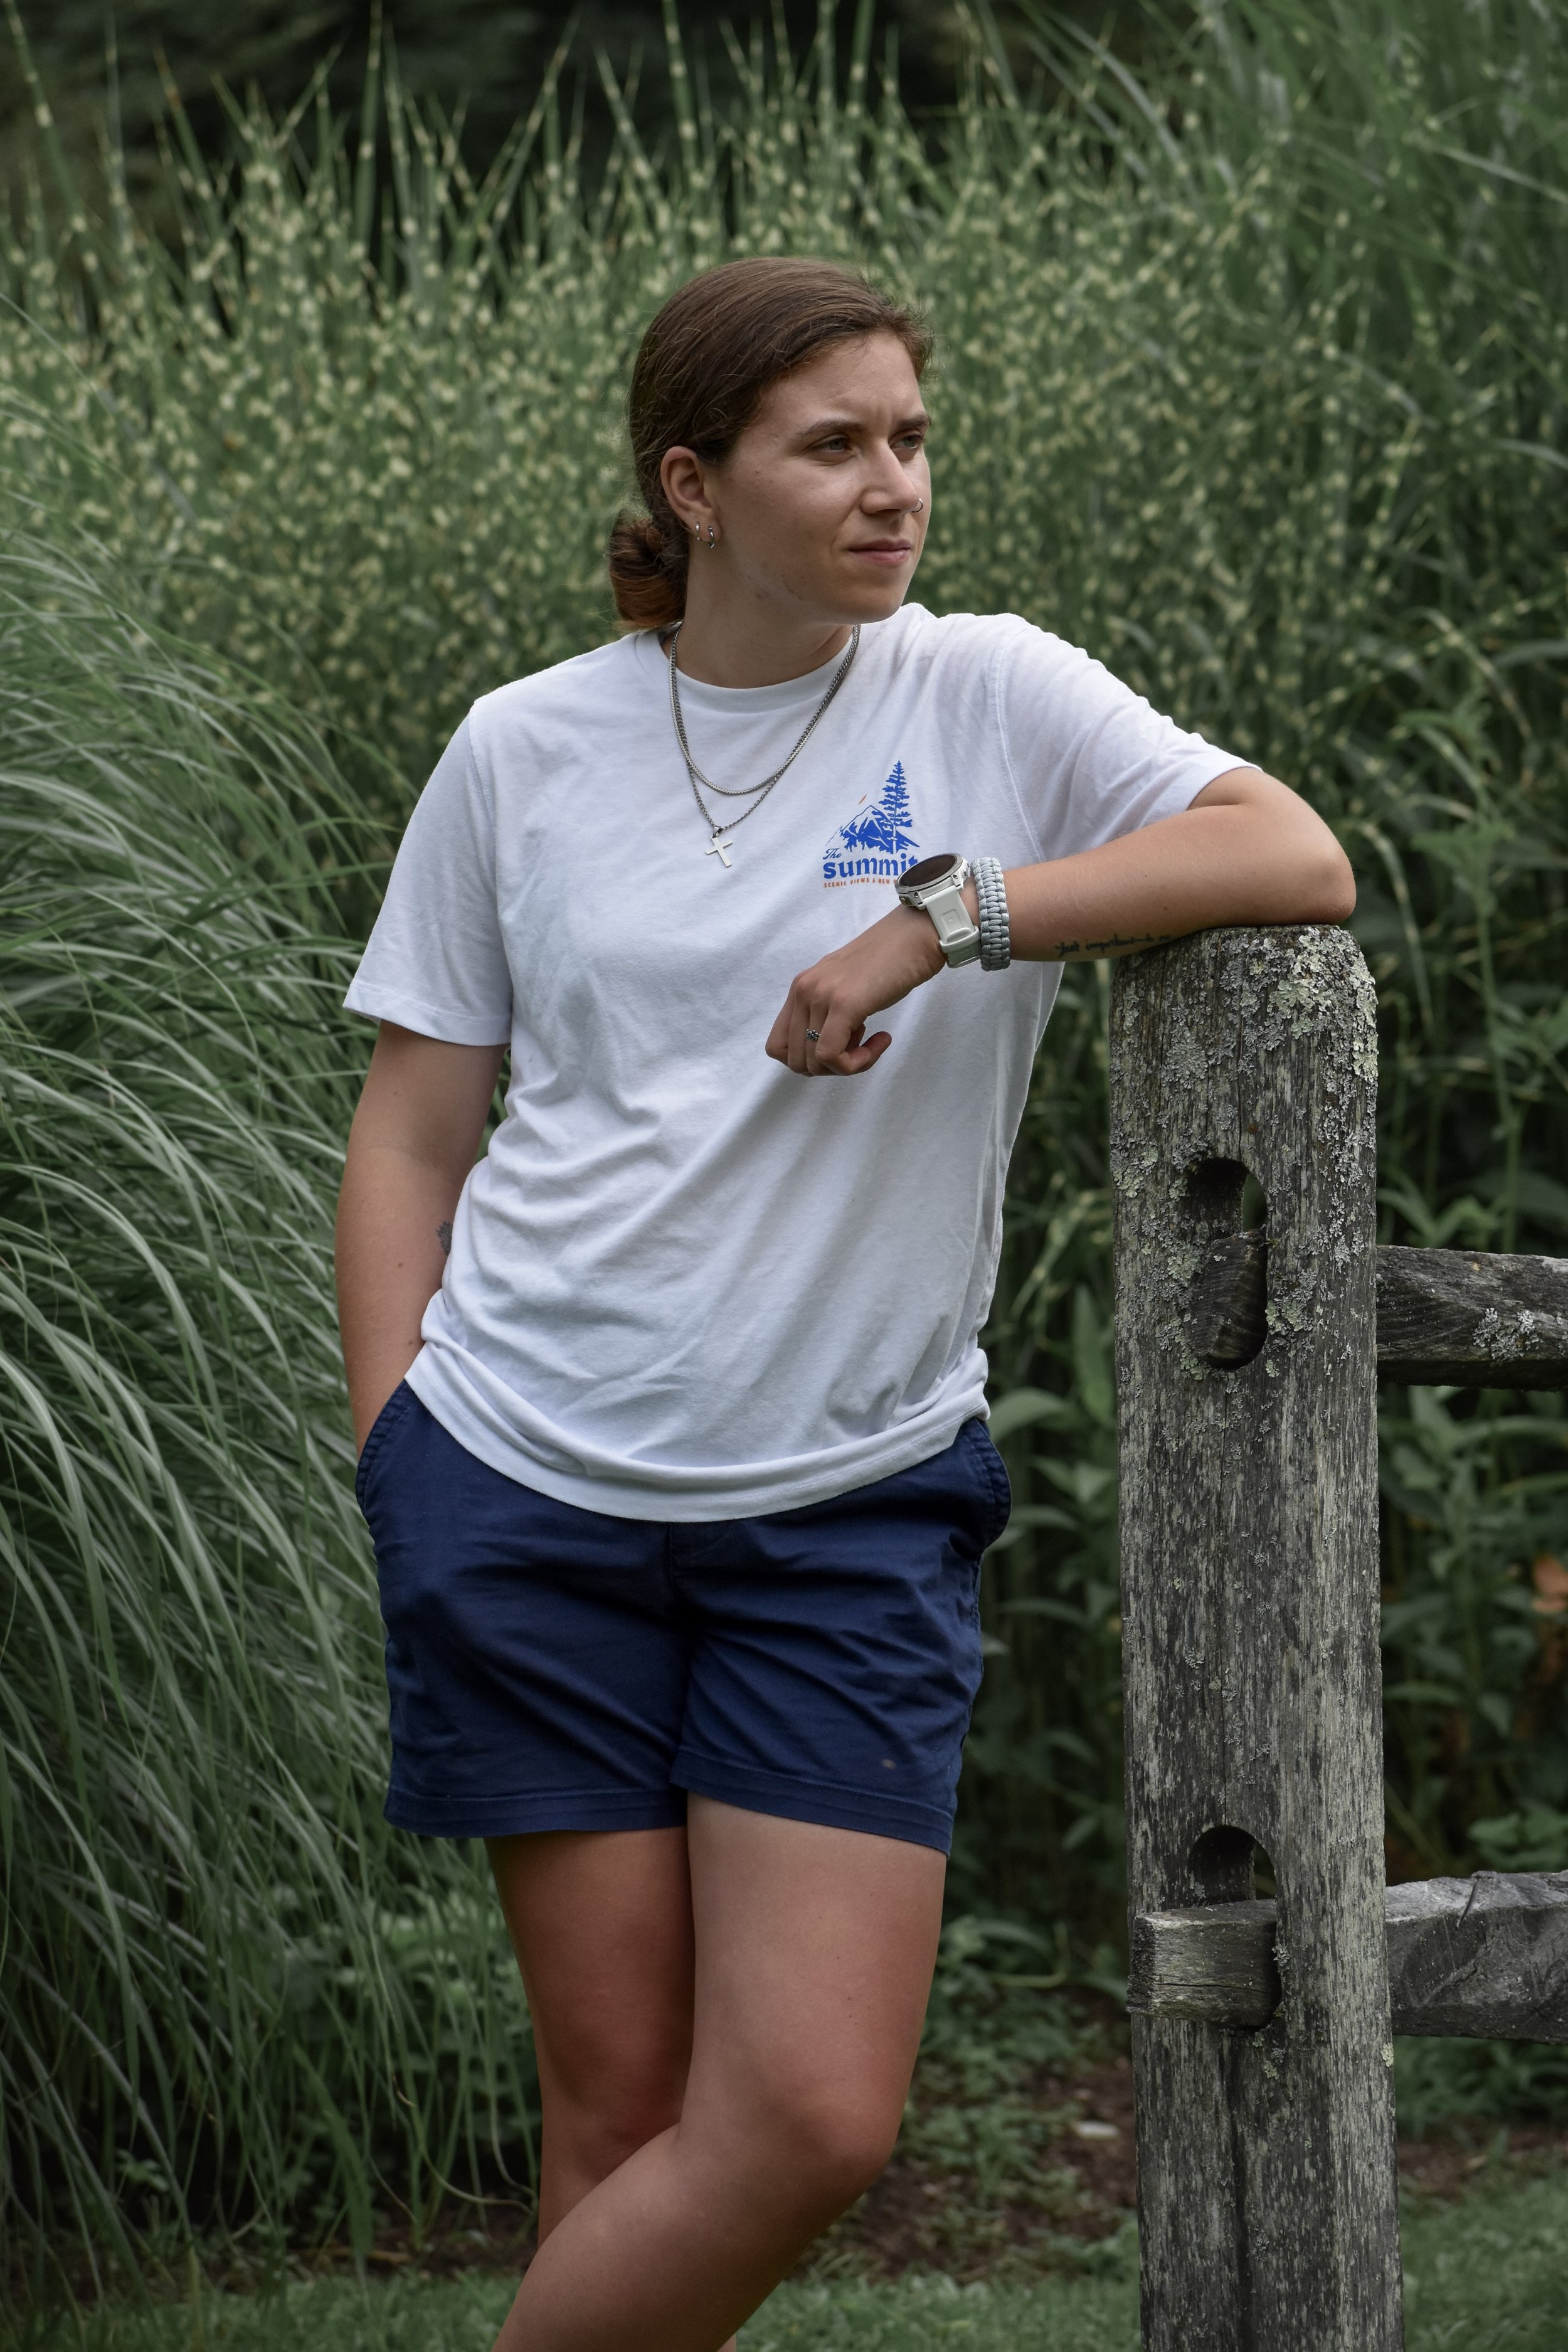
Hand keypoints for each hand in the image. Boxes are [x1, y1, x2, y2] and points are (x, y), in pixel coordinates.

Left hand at [766, 902, 945, 1074]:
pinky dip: (858, 1062)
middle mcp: (803, 991)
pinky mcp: (844, 1005)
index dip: (806, 1060)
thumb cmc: (889, 964)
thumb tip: (824, 1053)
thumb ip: (826, 1014)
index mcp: (800, 988)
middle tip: (859, 1047)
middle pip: (796, 1061)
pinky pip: (832, 1056)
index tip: (838, 1047)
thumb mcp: (845, 989)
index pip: (777, 1046)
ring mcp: (821, 997)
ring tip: (872, 1040)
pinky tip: (883, 1039)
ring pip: (815, 1063)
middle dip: (829, 1068)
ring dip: (848, 1065)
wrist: (916, 937)